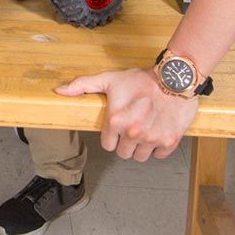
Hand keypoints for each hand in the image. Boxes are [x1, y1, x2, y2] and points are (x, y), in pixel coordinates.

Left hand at [57, 68, 199, 159]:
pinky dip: (159, 146)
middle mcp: (133, 132)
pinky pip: (159, 155)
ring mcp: (152, 138)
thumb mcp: (109, 79)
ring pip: (141, 156)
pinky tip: (158, 130)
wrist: (174, 78)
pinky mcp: (169, 141)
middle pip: (124, 153)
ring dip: (142, 146)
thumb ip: (83, 85)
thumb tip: (60, 91)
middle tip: (133, 126)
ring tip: (145, 128)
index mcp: (116, 120)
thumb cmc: (142, 79)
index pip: (108, 145)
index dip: (112, 136)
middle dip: (126, 142)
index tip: (119, 126)